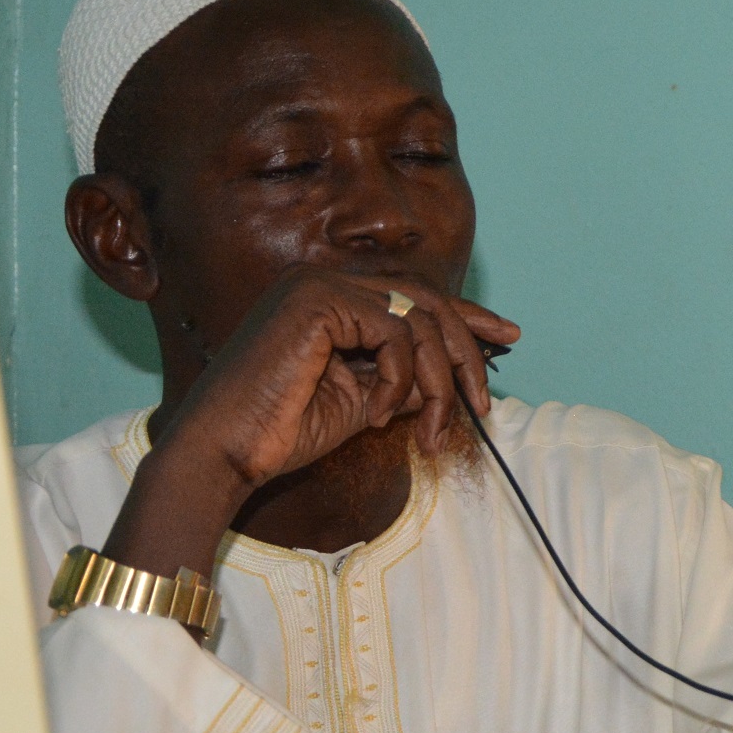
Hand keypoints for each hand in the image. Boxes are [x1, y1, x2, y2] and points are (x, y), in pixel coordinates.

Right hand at [163, 267, 516, 494]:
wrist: (225, 451)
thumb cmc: (282, 431)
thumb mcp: (364, 402)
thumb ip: (405, 379)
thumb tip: (453, 374)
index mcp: (329, 300)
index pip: (414, 297)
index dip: (466, 317)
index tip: (507, 338)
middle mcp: (323, 281)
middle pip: (427, 301)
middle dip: (466, 351)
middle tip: (484, 402)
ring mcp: (318, 285)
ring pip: (419, 320)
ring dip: (438, 383)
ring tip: (429, 429)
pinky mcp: (318, 301)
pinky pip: (396, 335)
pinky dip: (400, 381)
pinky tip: (375, 416)